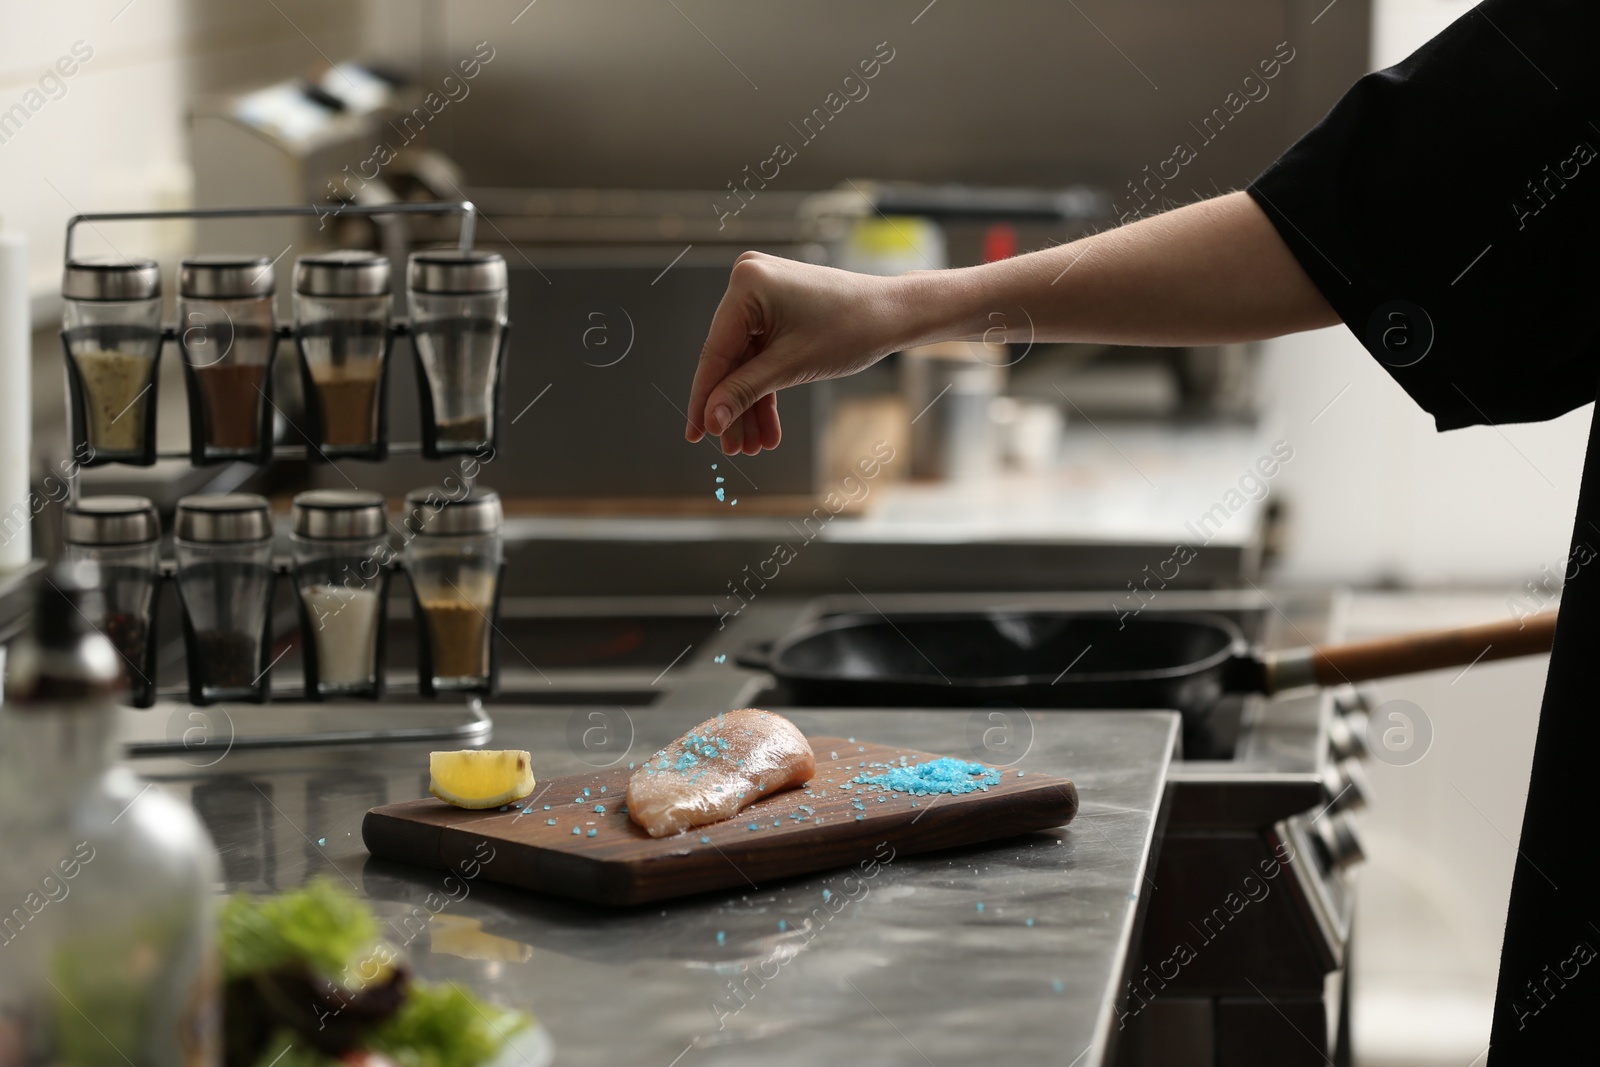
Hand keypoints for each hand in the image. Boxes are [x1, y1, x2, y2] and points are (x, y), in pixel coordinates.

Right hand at [685, 251, 912, 454]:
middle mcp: (748, 282)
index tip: (694, 436)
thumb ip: (744, 392)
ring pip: (746, 363)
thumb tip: (710, 420)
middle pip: (729, 360)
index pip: (716, 352)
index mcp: (747, 284)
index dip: (704, 399)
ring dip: (750, 404)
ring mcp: (761, 294)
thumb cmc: (851, 330)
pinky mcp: (774, 308)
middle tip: (733, 450)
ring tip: (753, 445)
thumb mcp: (791, 367)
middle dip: (734, 408)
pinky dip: (765, 388)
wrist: (893, 314)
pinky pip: (761, 354)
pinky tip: (766, 427)